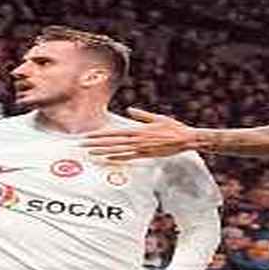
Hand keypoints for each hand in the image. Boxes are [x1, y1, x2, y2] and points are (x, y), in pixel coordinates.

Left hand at [84, 108, 198, 159]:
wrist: (186, 139)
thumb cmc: (174, 128)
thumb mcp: (157, 118)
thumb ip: (142, 115)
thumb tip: (130, 109)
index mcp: (138, 130)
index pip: (114, 133)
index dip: (99, 135)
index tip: (88, 136)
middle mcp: (137, 140)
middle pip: (112, 142)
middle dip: (96, 143)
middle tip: (82, 145)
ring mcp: (141, 149)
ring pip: (118, 151)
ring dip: (103, 152)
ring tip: (90, 153)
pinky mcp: (147, 155)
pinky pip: (130, 158)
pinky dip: (118, 159)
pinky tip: (108, 160)